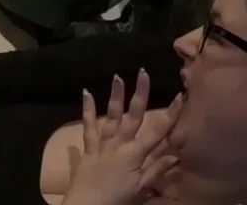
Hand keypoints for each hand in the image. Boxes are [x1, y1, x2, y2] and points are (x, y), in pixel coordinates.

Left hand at [62, 70, 182, 204]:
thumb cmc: (118, 198)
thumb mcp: (142, 187)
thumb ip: (157, 170)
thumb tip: (176, 156)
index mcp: (136, 154)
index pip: (158, 131)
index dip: (170, 114)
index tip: (179, 96)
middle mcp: (119, 144)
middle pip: (133, 116)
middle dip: (140, 94)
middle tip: (143, 73)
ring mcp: (102, 143)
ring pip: (110, 115)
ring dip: (115, 96)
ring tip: (117, 77)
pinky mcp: (88, 146)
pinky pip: (87, 125)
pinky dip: (87, 109)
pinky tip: (86, 93)